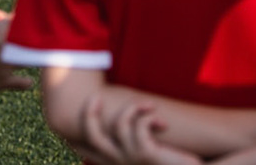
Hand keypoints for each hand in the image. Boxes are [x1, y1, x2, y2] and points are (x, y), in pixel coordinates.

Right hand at [0, 14, 28, 100]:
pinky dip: (25, 82)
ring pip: (30, 60)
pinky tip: (28, 82)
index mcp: (1, 30)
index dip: (20, 20)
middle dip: (30, 37)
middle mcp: (10, 47)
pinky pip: (22, 83)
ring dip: (31, 58)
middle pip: (30, 40)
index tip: (18, 20)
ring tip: (31, 56)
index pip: (19, 21)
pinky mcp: (5, 81)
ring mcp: (9, 65)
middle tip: (29, 37)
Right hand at [77, 99, 203, 164]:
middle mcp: (121, 163)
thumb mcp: (150, 149)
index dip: (82, 128)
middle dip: (90, 115)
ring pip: (119, 126)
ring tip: (149, 106)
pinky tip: (162, 122)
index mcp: (118, 161)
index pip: (90, 145)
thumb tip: (126, 115)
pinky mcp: (148, 156)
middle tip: (95, 96)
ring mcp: (132, 161)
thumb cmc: (174, 161)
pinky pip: (140, 126)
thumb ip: (136, 137)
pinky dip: (149, 117)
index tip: (87, 105)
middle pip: (94, 138)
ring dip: (135, 108)